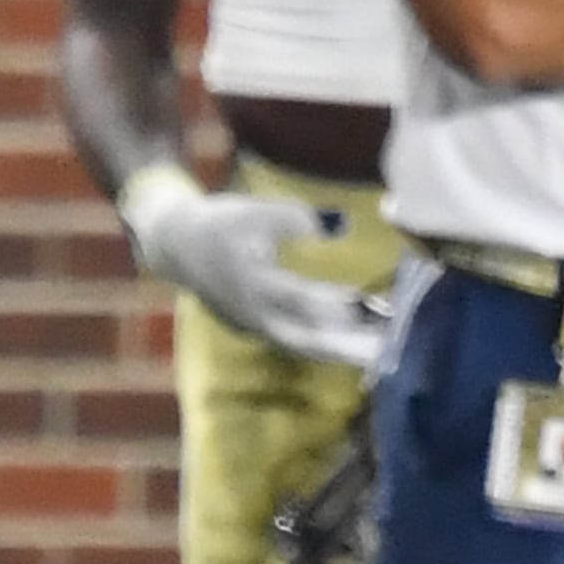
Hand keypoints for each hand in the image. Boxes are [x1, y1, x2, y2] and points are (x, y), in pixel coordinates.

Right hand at [134, 189, 390, 368]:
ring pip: (299, 344)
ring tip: (376, 351)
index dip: (339, 305)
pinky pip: (292, 340)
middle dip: (346, 345)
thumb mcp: (257, 211)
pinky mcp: (252, 329)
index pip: (301, 301)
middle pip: (304, 338)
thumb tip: (342, 224)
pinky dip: (320, 342)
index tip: (375, 305)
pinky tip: (348, 343)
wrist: (176, 245)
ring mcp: (250, 326)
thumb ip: (299, 218)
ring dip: (337, 349)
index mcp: (252, 284)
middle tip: (387, 347)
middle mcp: (251, 314)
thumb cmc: (220, 224)